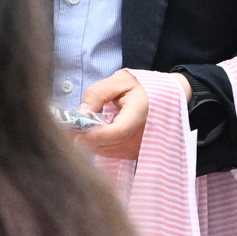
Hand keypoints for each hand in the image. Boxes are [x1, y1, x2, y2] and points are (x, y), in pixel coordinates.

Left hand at [74, 70, 191, 160]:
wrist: (165, 98)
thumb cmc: (141, 87)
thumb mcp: (118, 81)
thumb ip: (97, 95)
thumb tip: (79, 115)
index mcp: (139, 114)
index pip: (116, 132)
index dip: (94, 133)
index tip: (74, 129)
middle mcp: (141, 136)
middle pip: (106, 145)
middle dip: (85, 136)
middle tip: (71, 125)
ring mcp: (138, 148)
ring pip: (105, 152)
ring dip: (90, 141)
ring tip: (86, 125)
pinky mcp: (134, 154)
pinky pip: (109, 153)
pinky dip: (99, 144)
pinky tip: (98, 131)